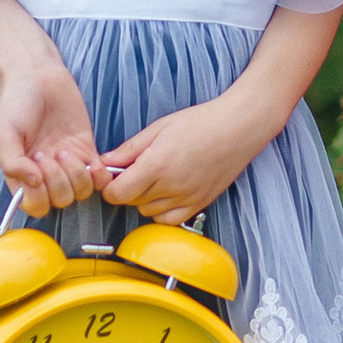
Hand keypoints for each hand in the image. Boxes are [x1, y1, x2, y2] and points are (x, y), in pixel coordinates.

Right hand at [0, 60, 100, 213]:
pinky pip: (100, 178)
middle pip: (61, 201)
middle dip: (57, 180)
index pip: (35, 206)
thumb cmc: (16, 104)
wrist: (38, 76)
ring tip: (63, 149)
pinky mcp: (88, 152)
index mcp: (23, 175)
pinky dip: (99, 176)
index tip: (34, 164)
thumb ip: (12, 162)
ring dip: (76, 175)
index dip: (39, 193)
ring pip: (81, 192)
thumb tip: (33, 184)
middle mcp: (46, 175)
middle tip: (48, 152)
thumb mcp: (3, 133)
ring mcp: (68, 165)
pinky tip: (91, 161)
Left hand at [95, 99, 267, 223]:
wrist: (239, 127)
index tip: (114, 176)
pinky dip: (162, 211)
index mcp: (157, 165)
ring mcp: (187, 198)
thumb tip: (104, 161)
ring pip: (148, 212)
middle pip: (131, 202)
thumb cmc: (201, 122)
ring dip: (145, 199)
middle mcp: (171, 186)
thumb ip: (129, 149)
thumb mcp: (159, 128)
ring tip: (156, 177)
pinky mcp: (199, 204)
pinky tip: (167, 193)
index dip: (110, 187)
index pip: (117, 193)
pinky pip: (169, 220)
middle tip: (137, 169)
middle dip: (127, 188)